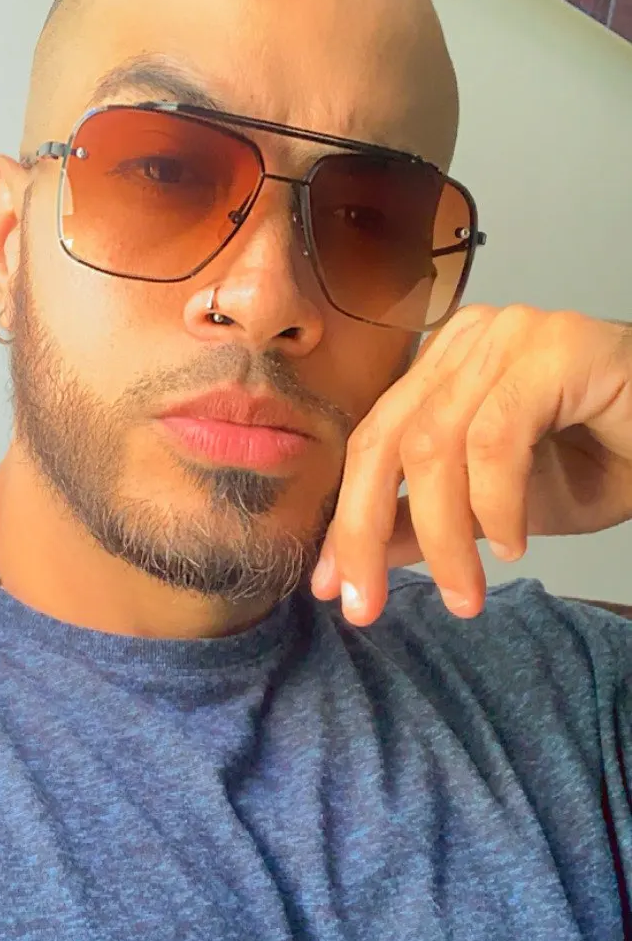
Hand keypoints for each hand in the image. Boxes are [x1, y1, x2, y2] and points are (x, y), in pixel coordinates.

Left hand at [310, 304, 631, 624]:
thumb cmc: (609, 461)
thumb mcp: (497, 512)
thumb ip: (425, 525)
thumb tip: (354, 565)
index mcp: (445, 366)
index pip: (373, 442)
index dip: (346, 519)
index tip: (334, 590)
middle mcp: (469, 339)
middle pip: (386, 440)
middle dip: (364, 532)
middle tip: (368, 605)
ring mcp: (511, 335)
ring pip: (435, 446)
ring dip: (444, 536)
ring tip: (467, 593)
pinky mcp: (556, 347)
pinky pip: (495, 439)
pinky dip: (497, 505)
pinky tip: (516, 543)